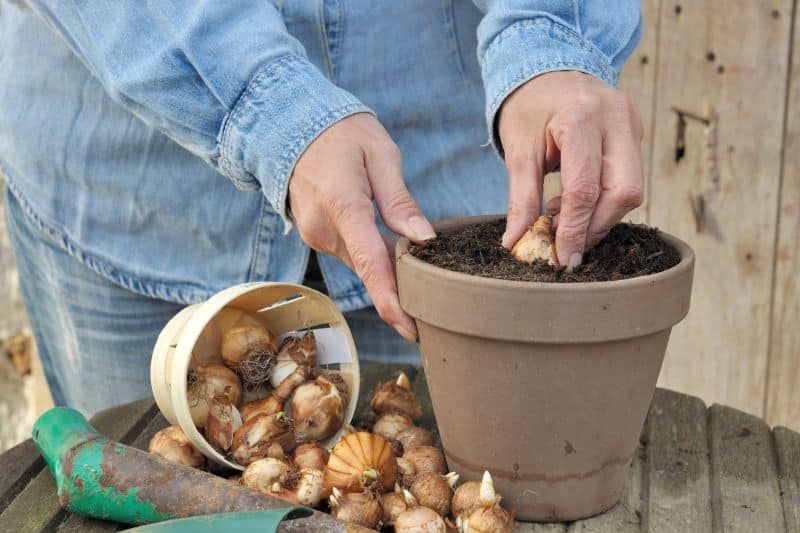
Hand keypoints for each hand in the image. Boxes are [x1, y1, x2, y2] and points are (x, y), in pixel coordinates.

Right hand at [288, 113, 434, 341]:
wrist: (291, 125)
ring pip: (361, 264)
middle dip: (401, 289)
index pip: (370, 263)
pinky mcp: (316, 235)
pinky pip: (351, 253)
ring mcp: (315, 234)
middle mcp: (323, 228)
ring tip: (422, 276)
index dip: (391, 300)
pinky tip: (395, 253)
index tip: (410, 328)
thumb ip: (400, 199)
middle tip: (436, 307)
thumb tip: (424, 238)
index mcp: (342, 205)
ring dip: (388, 270)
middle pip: (369, 269)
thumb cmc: (342, 132)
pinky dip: (373, 257)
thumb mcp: (380, 153)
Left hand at [497, 71, 643, 268]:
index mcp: (582, 117)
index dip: (575, 230)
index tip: (564, 259)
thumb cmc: (529, 107)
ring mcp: (632, 125)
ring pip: (632, 190)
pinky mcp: (635, 134)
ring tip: (563, 219)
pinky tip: (575, 205)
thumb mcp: (518, 150)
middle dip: (596, 225)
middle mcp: (617, 119)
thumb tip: (517, 242)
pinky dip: (603, 201)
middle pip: (624, 192)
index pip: (585, 187)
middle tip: (566, 243)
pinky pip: (629, 179)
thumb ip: (521, 198)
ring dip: (600, 216)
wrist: (547, 69)